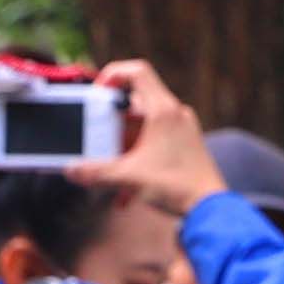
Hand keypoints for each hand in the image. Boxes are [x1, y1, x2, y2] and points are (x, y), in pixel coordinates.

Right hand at [80, 58, 224, 216]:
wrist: (211, 211)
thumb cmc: (177, 188)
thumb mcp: (129, 178)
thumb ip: (96, 172)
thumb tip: (72, 170)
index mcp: (163, 110)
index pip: (138, 71)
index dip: (114, 74)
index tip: (99, 92)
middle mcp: (176, 114)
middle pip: (136, 104)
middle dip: (114, 125)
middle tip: (101, 142)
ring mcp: (184, 130)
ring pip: (145, 127)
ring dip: (126, 147)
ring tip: (116, 171)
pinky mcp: (188, 147)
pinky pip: (157, 142)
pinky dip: (140, 157)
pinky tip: (130, 188)